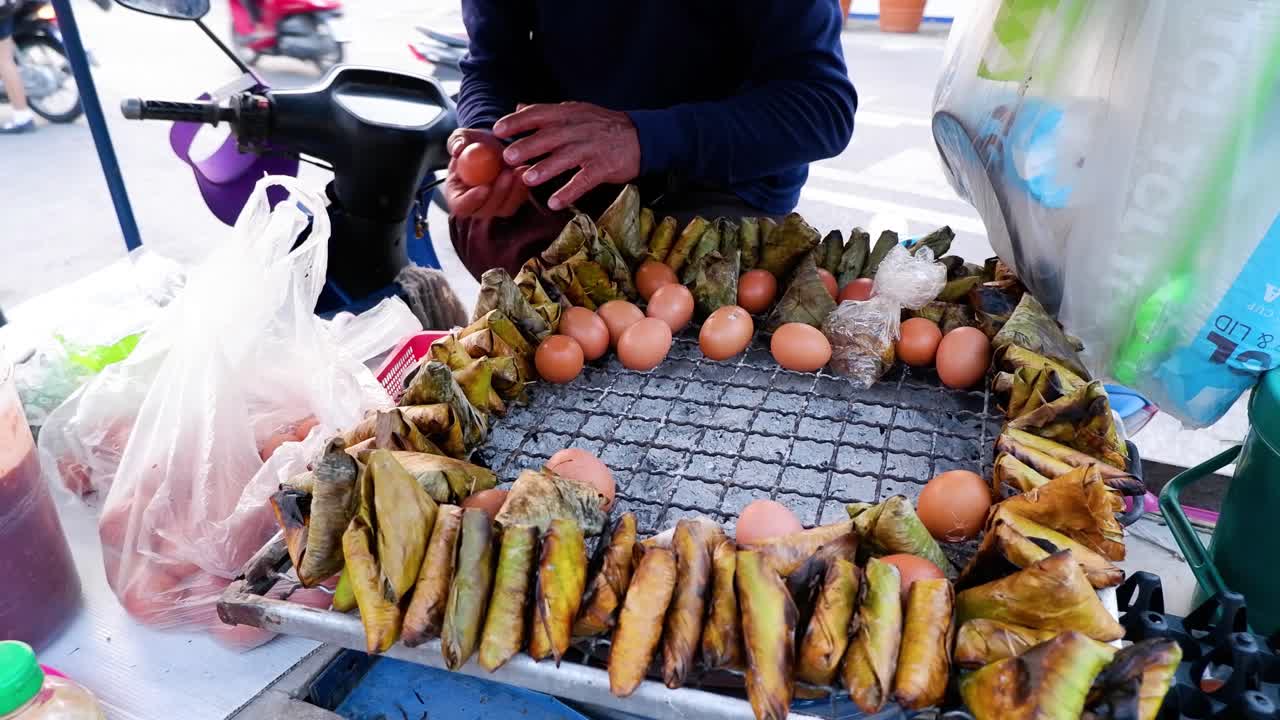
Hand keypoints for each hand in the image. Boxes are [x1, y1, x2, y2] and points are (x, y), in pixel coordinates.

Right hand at [444, 128, 528, 218]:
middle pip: (486, 211)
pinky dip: (524, 187)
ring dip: (514, 191)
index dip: (472, 200)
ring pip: (505, 208)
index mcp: (457, 195)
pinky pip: (519, 200)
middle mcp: (475, 206)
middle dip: (498, 193)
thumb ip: (456, 142)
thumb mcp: (461, 138)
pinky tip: (526, 169)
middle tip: (507, 173)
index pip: (461, 206)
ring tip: (519, 168)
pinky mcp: (511, 202)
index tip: (484, 186)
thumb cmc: (471, 144)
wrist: (490, 147)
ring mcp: (494, 207)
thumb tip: (458, 149)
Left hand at [494, 102, 640, 210]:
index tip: (498, 131)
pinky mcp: (603, 167)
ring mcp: (591, 149)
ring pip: (566, 158)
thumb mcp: (576, 112)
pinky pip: (584, 180)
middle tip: (508, 157)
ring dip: (546, 168)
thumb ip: (547, 112)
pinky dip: (569, 191)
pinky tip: (555, 203)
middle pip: (550, 137)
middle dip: (528, 146)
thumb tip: (518, 107)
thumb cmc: (602, 126)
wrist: (641, 136)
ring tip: (528, 179)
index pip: (539, 114)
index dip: (518, 122)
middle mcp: (578, 129)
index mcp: (568, 114)